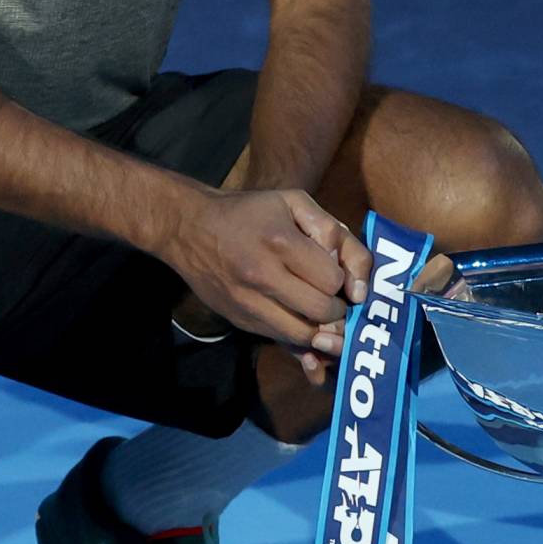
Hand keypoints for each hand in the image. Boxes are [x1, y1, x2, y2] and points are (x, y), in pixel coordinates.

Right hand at [162, 189, 369, 380]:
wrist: (189, 229)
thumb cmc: (249, 212)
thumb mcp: (294, 202)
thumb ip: (333, 232)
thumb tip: (353, 279)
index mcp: (281, 242)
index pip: (333, 281)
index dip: (343, 280)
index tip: (336, 274)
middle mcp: (263, 276)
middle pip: (322, 312)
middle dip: (337, 309)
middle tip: (333, 297)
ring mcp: (248, 303)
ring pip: (303, 336)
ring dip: (320, 329)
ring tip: (319, 313)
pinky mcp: (239, 321)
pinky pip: (280, 341)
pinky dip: (298, 337)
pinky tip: (299, 321)